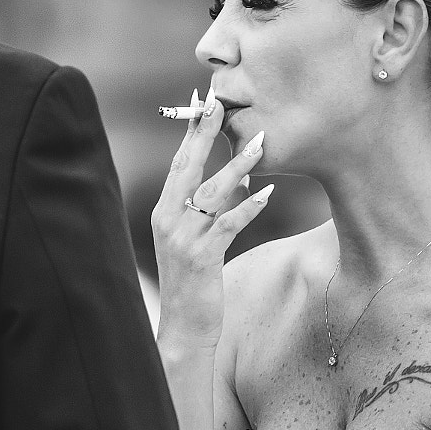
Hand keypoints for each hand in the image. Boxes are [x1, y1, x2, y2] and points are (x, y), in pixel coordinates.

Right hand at [150, 87, 272, 355]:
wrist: (184, 326)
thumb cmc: (194, 282)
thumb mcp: (198, 239)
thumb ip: (213, 207)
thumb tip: (242, 176)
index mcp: (164, 213)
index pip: (177, 164)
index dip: (189, 132)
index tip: (200, 103)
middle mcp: (168, 220)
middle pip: (187, 168)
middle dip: (203, 134)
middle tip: (218, 104)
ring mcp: (183, 239)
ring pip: (210, 193)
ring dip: (236, 165)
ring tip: (259, 142)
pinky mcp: (201, 257)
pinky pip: (227, 225)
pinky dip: (246, 207)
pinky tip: (266, 193)